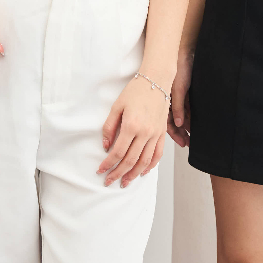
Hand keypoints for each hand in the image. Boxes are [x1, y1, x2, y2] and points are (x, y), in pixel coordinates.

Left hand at [98, 72, 169, 186]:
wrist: (156, 80)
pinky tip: (143, 172)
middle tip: (109, 181)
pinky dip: (151, 166)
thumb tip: (106, 146)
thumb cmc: (135, 91)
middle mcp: (145, 133)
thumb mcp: (117, 106)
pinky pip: (158, 154)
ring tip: (125, 182)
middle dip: (118, 173)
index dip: (108, 164)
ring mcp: (155, 134)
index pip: (117, 152)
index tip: (100, 170)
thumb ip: (109, 127)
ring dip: (134, 174)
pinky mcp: (162, 133)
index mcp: (131, 125)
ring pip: (145, 161)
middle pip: (130, 160)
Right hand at [167, 48, 192, 146]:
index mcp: (164, 100)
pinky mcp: (185, 92)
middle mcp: (170, 100)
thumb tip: (177, 123)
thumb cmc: (179, 67)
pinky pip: (187, 108)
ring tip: (194, 136)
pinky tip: (195, 123)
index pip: (167, 122)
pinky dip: (190, 116)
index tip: (182, 142)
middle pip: (174, 121)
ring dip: (187, 126)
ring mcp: (178, 96)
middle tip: (189, 143)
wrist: (187, 51)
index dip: (175, 134)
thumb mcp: (179, 89)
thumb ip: (178, 107)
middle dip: (181, 133)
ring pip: (182, 116)